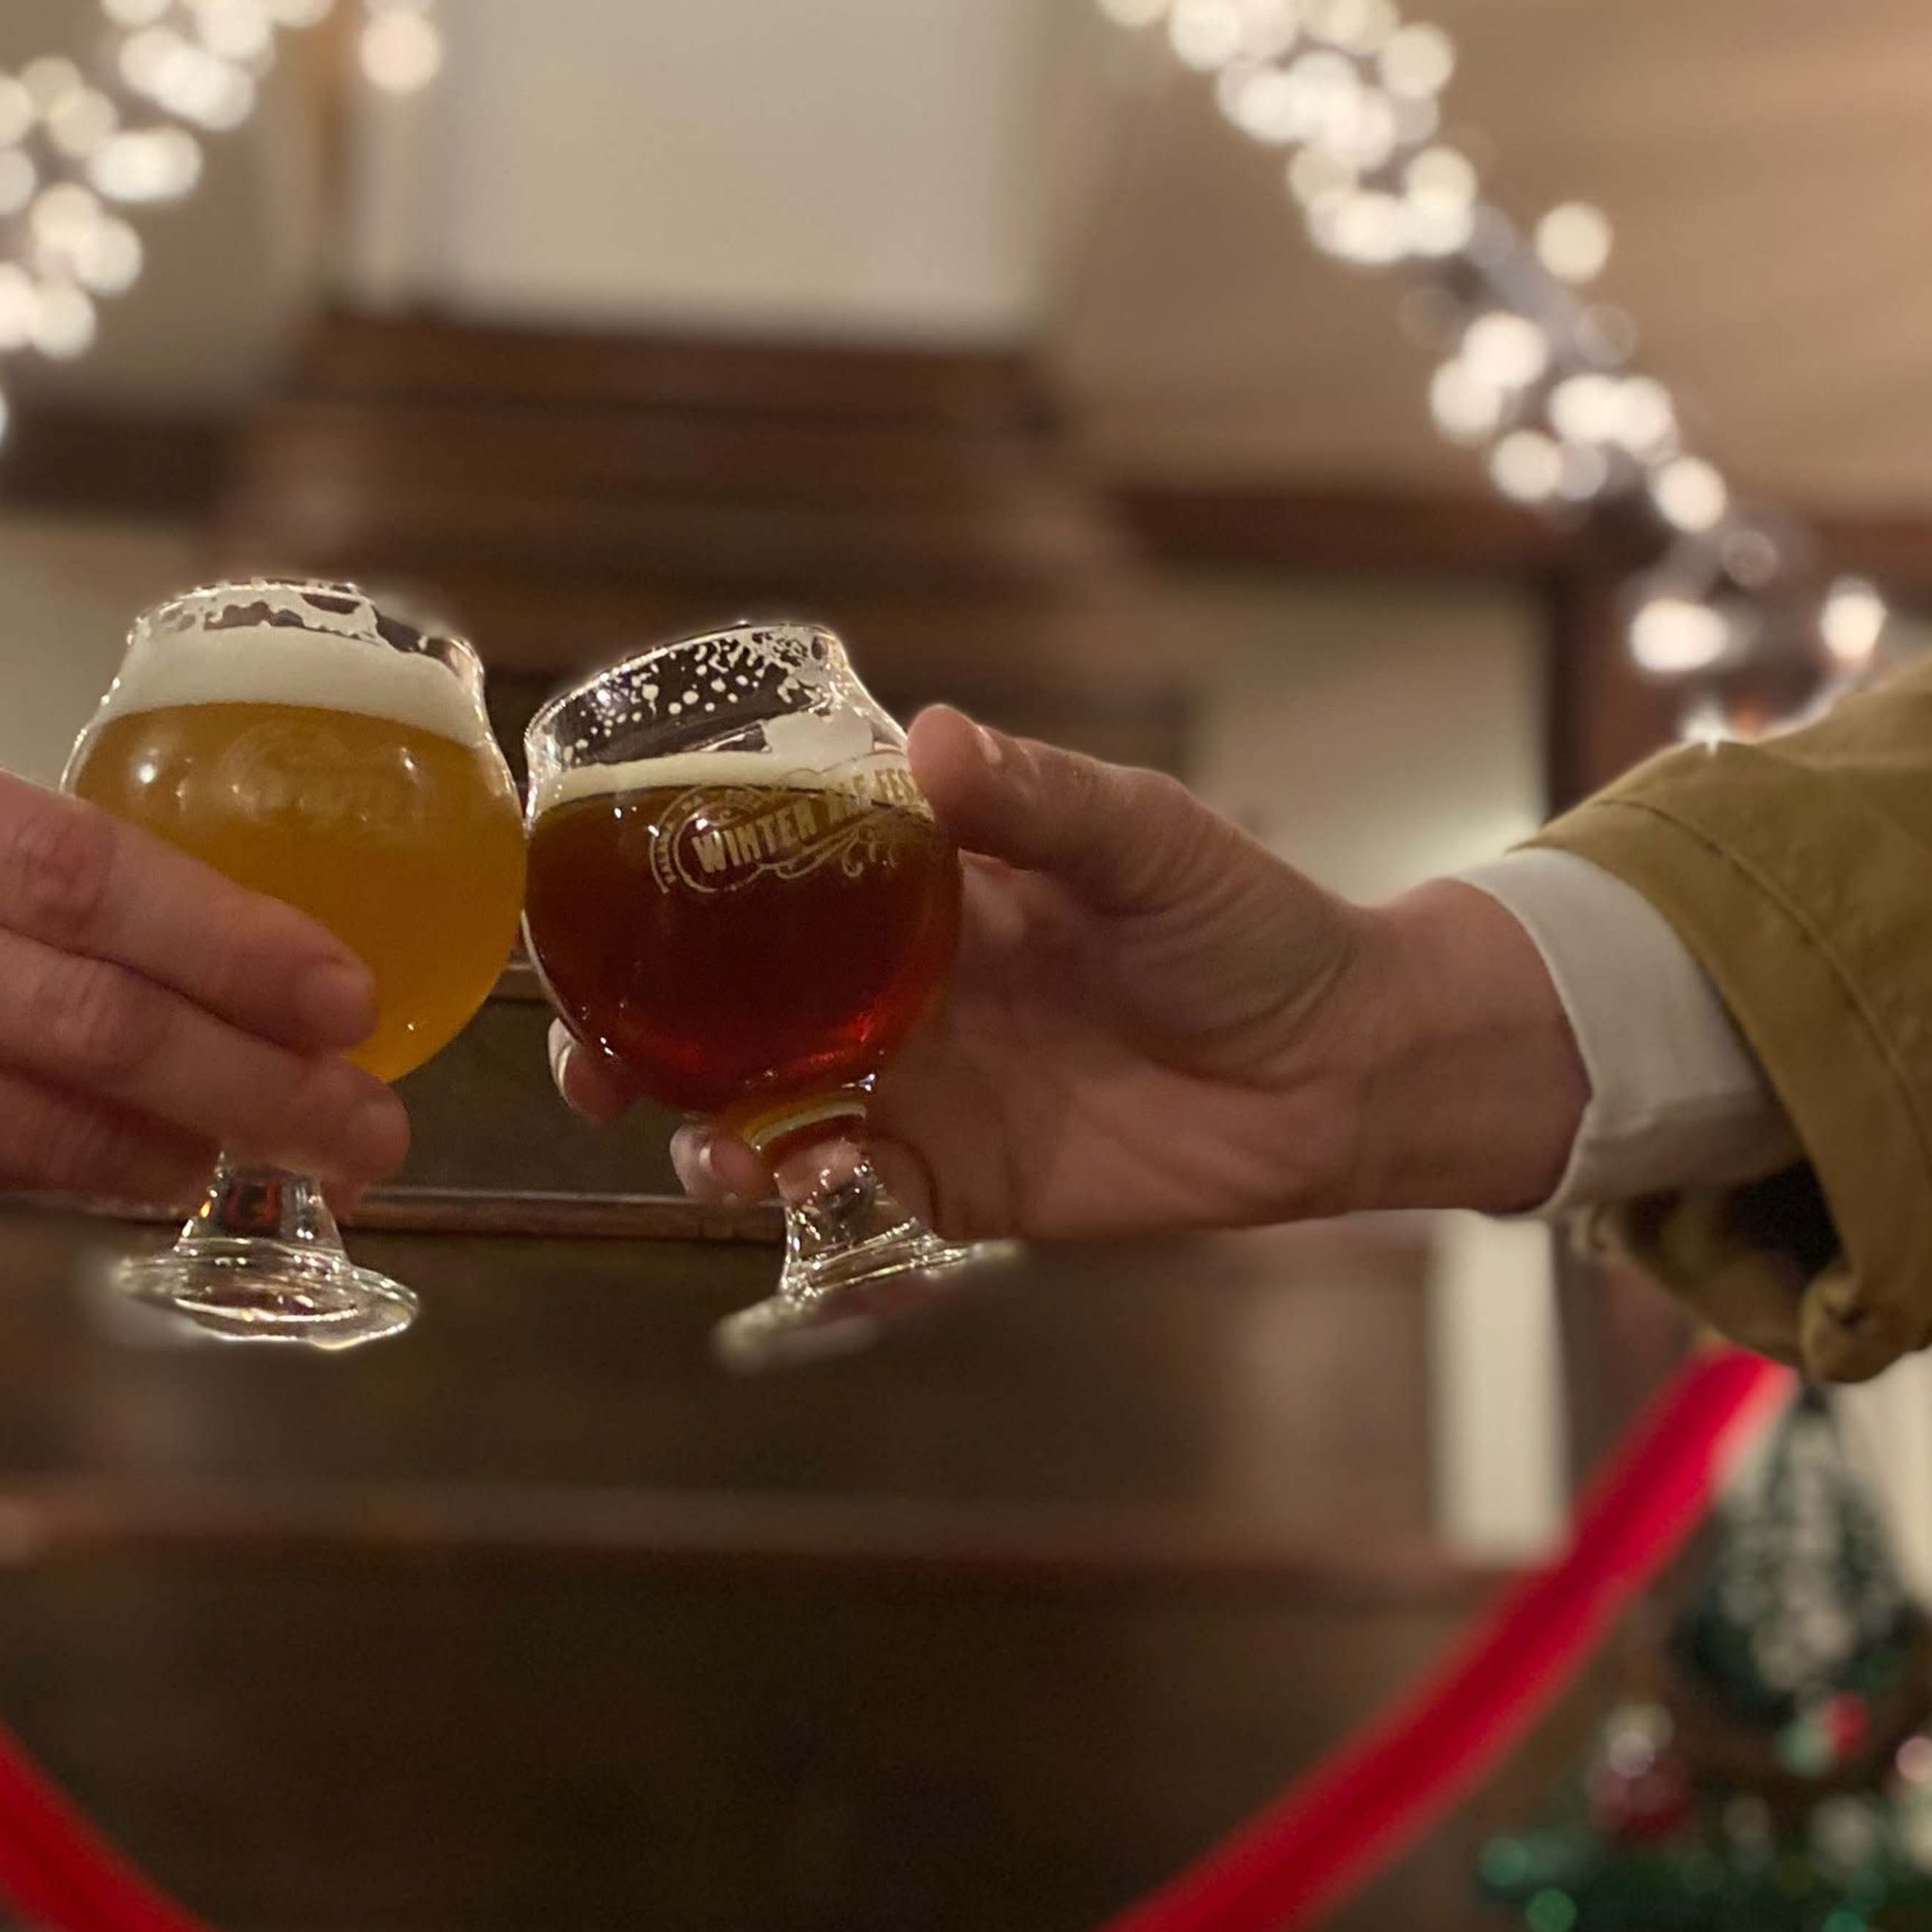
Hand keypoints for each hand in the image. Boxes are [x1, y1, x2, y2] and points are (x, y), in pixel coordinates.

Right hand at [549, 707, 1587, 1237]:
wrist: (1344, 1069)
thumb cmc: (1254, 928)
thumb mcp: (1149, 842)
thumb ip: (1038, 801)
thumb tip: (931, 738)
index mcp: (925, 884)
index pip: (765, 872)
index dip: (668, 887)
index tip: (591, 893)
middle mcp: (897, 984)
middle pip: (728, 1003)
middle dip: (638, 1027)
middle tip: (587, 1050)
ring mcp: (921, 1085)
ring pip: (763, 1106)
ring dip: (697, 1122)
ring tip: (686, 1137)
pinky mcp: (959, 1181)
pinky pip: (845, 1193)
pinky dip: (789, 1193)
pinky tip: (765, 1184)